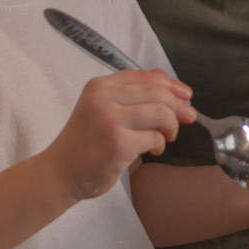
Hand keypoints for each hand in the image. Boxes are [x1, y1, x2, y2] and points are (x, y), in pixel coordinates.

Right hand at [49, 70, 195, 200]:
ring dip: (171, 125)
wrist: (60, 172)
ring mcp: (110, 120)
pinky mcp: (118, 144)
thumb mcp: (101, 108)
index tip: (186, 95)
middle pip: (157, 91)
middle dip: (179, 105)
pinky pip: (154, 138)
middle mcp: (103, 98)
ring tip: (168, 136)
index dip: (171, 84)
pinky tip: (153, 150)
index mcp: (100, 86)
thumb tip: (166, 80)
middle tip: (188, 117)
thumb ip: (130, 93)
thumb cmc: (85, 142)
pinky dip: (160, 144)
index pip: (145, 77)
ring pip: (160, 112)